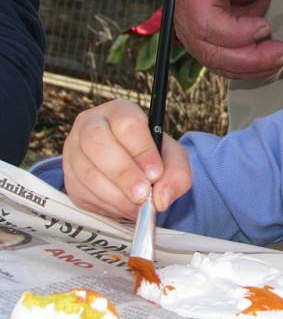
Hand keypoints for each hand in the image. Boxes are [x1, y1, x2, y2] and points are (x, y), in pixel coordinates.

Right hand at [62, 99, 191, 219]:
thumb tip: (161, 198)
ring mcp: (74, 149)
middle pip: (97, 143)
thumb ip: (177, 174)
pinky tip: (123, 206)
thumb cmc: (153, 158)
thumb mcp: (174, 160)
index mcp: (120, 111)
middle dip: (123, 173)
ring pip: (87, 172)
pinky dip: (106, 205)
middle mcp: (91, 124)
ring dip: (115, 195)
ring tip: (137, 206)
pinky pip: (82, 192)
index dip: (141, 150)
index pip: (127, 123)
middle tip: (143, 195)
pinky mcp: (69, 175)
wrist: (133, 171)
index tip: (155, 173)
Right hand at [175, 0, 282, 78]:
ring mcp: (196, 36)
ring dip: (258, 68)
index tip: (266, 26)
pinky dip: (255, 69)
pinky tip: (279, 61)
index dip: (236, 33)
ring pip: (222, 65)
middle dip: (253, 59)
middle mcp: (187, 18)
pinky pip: (230, 67)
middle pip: (213, 53)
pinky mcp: (211, 47)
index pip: (206, 24)